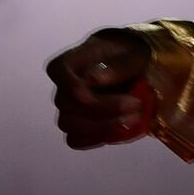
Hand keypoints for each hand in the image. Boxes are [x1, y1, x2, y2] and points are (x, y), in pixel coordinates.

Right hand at [46, 32, 153, 149]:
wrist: (133, 67)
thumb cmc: (128, 55)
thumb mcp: (132, 54)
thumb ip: (117, 66)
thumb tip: (93, 79)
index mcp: (69, 62)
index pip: (58, 71)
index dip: (73, 86)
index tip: (97, 93)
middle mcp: (63, 87)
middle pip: (68, 105)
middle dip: (103, 109)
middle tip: (135, 104)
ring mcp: (67, 109)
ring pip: (70, 126)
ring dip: (102, 127)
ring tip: (133, 119)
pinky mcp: (77, 127)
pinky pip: (76, 140)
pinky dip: (96, 139)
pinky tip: (119, 132)